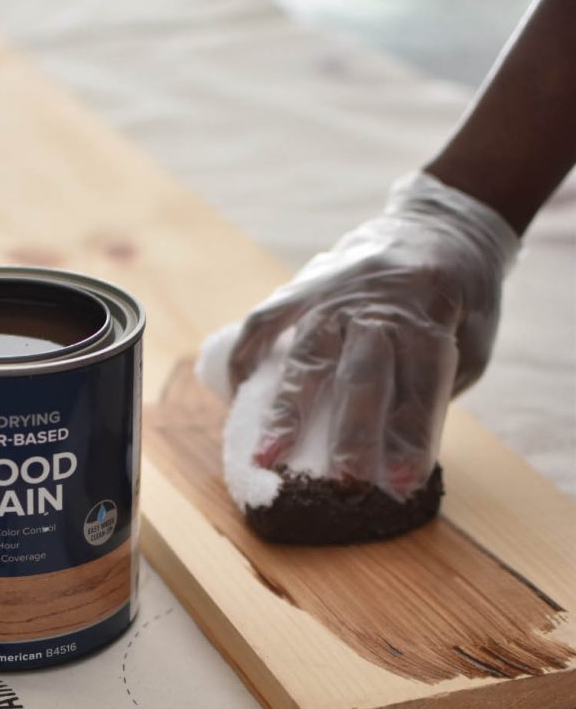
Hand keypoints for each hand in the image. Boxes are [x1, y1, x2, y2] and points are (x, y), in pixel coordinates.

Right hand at [227, 173, 518, 498]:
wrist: (440, 226)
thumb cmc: (460, 298)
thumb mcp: (471, 342)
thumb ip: (433, 388)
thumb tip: (395, 450)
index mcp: (430, 315)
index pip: (420, 385)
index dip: (411, 436)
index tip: (402, 482)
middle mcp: (378, 303)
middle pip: (362, 374)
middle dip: (352, 432)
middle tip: (342, 481)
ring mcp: (335, 293)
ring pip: (308, 355)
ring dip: (288, 409)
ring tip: (268, 455)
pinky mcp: (305, 286)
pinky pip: (267, 318)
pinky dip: (249, 353)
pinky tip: (238, 390)